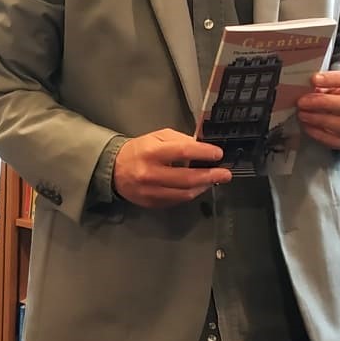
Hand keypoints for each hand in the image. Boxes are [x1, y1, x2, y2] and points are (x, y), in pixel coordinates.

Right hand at [112, 128, 231, 207]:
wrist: (114, 170)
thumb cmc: (138, 150)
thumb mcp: (156, 136)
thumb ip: (179, 140)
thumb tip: (202, 147)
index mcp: (152, 152)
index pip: (183, 152)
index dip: (204, 153)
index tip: (218, 154)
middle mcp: (151, 173)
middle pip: (188, 178)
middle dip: (211, 176)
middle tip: (225, 174)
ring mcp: (151, 192)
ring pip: (185, 193)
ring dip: (203, 187)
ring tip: (213, 180)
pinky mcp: (152, 203)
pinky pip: (177, 201)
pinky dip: (190, 194)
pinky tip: (197, 187)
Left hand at [297, 71, 339, 152]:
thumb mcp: (335, 85)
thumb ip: (324, 84)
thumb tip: (304, 85)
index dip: (333, 79)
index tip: (313, 79)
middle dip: (324, 102)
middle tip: (303, 101)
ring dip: (320, 120)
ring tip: (303, 114)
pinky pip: (338, 141)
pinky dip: (320, 135)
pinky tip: (308, 126)